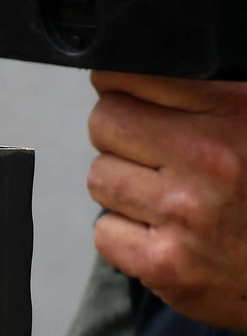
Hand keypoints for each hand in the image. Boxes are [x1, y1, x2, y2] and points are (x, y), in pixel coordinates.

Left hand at [89, 71, 246, 329]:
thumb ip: (209, 93)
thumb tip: (143, 71)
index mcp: (234, 111)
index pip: (128, 76)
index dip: (124, 87)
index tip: (134, 99)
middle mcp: (209, 158)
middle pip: (104, 123)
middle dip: (123, 137)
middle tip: (157, 155)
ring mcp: (184, 213)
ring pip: (101, 177)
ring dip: (126, 187)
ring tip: (171, 197)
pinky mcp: (166, 264)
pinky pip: (105, 232)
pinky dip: (128, 236)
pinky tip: (167, 234)